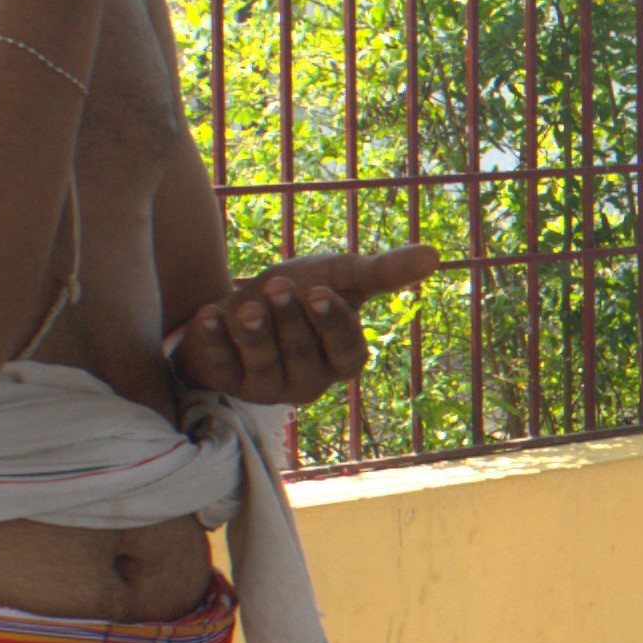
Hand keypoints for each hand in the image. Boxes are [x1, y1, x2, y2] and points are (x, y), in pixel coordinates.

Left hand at [167, 245, 439, 405]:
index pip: (346, 351)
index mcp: (342, 360)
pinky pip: (220, 367)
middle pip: (302, 354)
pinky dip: (213, 340)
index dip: (332, 323)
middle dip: (289, 319)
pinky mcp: (225, 382)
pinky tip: (208, 314)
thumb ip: (382, 271)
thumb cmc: (298, 292)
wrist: (238, 306)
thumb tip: (434, 255)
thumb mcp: (338, 276)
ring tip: (245, 305)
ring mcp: (266, 388)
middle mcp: (309, 382)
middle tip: (279, 285)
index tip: (318, 291)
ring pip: (264, 365)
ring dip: (255, 333)